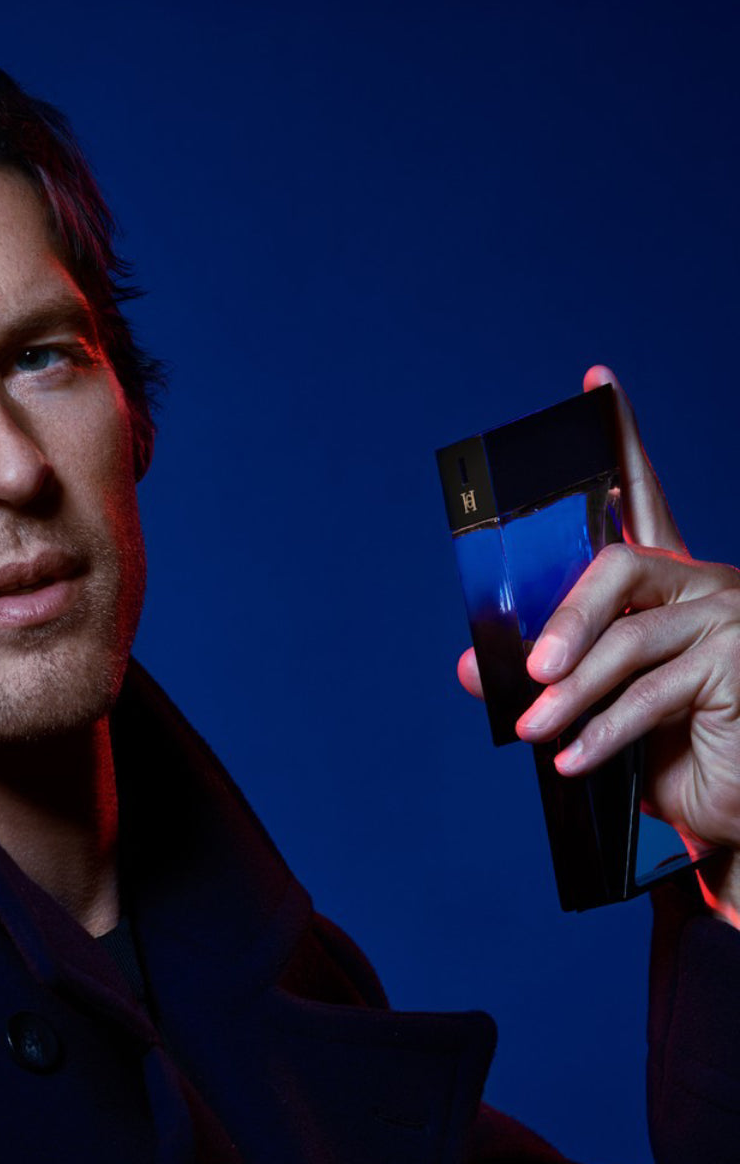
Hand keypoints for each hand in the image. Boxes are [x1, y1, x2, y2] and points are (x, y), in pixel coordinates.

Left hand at [457, 367, 739, 924]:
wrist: (726, 802)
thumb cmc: (666, 742)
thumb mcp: (591, 701)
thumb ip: (536, 675)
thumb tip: (470, 666)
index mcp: (666, 581)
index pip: (643, 495)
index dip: (621, 438)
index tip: (596, 380)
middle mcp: (701, 586)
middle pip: (619, 565)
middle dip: (565, 620)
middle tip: (531, 670)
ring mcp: (726, 622)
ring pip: (628, 639)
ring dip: (573, 690)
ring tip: (538, 728)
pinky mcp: (737, 666)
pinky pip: (650, 695)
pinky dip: (602, 730)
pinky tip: (572, 757)